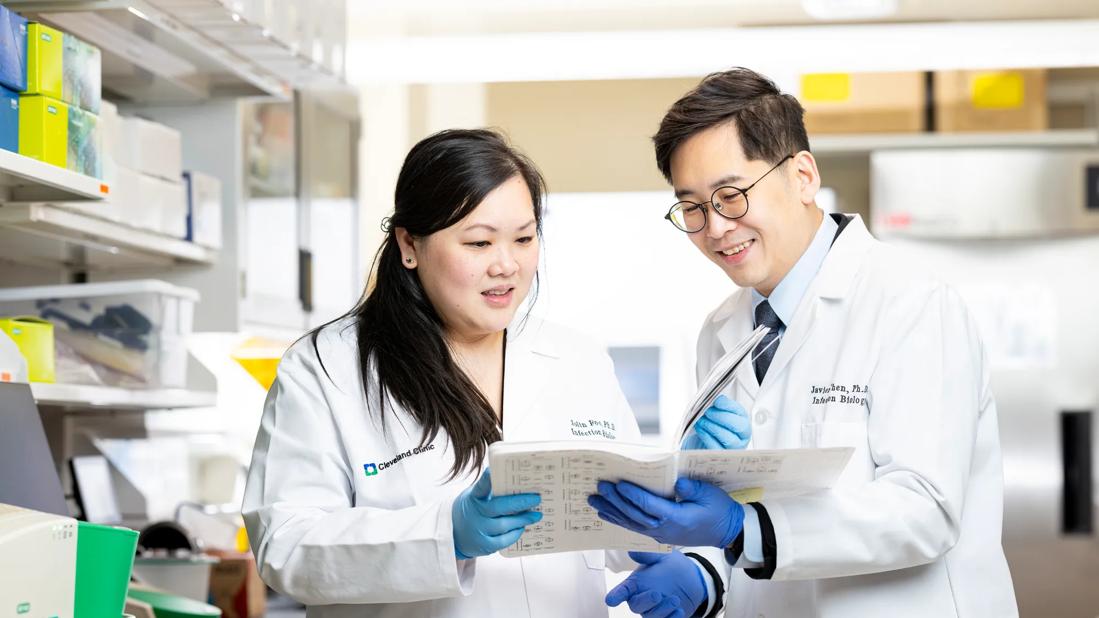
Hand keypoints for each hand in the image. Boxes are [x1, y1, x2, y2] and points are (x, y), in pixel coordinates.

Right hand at [452, 468, 541, 559]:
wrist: (455, 535)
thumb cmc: (473, 510)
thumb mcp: (476, 497)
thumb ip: (491, 492)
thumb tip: (520, 486)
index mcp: (473, 498)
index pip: (481, 486)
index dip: (487, 479)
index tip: (494, 471)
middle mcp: (475, 514)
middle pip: (499, 507)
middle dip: (520, 502)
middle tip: (537, 498)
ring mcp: (479, 531)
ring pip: (504, 525)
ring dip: (523, 519)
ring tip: (536, 515)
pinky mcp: (484, 545)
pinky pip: (504, 541)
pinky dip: (515, 534)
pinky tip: (522, 527)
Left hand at [588, 477, 742, 547]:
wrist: (727, 531)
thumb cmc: (719, 510)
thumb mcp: (710, 494)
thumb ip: (692, 488)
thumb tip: (676, 482)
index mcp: (677, 519)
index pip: (650, 506)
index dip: (633, 495)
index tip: (618, 484)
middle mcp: (665, 529)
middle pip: (635, 515)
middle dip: (616, 501)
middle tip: (600, 488)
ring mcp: (661, 534)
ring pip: (631, 524)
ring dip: (611, 512)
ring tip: (594, 501)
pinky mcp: (660, 534)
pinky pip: (635, 528)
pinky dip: (619, 520)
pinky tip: (607, 514)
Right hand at [605, 551, 706, 617]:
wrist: (689, 577)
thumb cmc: (669, 565)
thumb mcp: (660, 556)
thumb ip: (647, 554)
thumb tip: (631, 550)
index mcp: (635, 583)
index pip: (622, 590)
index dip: (616, 595)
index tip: (611, 600)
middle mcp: (641, 599)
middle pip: (636, 606)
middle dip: (645, 601)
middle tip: (657, 594)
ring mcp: (653, 610)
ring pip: (651, 617)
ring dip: (663, 610)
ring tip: (675, 600)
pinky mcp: (666, 617)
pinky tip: (679, 611)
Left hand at [682, 394, 750, 449]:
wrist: (700, 446)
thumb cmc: (711, 429)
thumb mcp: (715, 415)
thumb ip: (716, 406)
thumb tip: (712, 399)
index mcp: (742, 421)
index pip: (739, 411)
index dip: (728, 405)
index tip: (717, 401)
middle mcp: (741, 436)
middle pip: (738, 426)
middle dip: (722, 417)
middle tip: (708, 411)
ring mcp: (734, 448)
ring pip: (728, 438)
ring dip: (713, 427)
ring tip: (701, 420)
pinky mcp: (723, 457)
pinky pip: (716, 447)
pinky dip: (706, 436)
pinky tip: (700, 429)